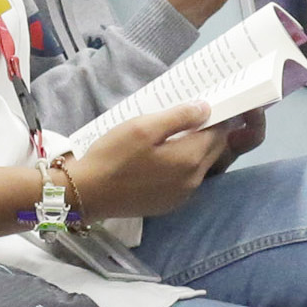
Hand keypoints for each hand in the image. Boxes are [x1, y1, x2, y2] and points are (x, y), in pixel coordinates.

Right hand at [64, 104, 244, 221]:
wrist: (87, 194)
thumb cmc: (114, 156)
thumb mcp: (143, 127)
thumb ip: (179, 117)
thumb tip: (206, 108)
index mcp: (190, 159)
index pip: (219, 132)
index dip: (217, 116)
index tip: (208, 103)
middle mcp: (193, 180)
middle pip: (214, 150)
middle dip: (210, 131)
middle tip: (194, 114)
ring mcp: (182, 196)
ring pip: (203, 166)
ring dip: (199, 148)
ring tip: (181, 132)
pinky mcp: (169, 204)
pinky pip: (189, 179)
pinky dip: (187, 165)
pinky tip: (169, 156)